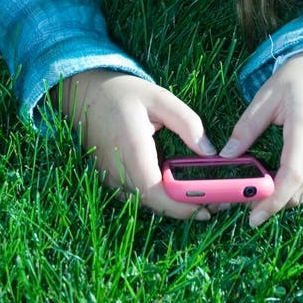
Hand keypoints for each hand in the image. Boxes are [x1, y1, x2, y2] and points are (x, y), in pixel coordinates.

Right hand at [60, 69, 216, 219]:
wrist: (86, 94)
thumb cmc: (123, 93)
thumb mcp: (160, 98)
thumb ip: (187, 123)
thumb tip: (210, 152)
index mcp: (131, 149)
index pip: (155, 192)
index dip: (180, 207)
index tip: (207, 209)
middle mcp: (117, 170)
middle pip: (154, 203)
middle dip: (185, 208)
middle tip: (216, 202)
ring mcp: (110, 178)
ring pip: (145, 203)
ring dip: (173, 205)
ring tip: (203, 195)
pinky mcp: (109, 179)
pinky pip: (136, 195)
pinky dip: (158, 197)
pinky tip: (177, 187)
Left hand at [220, 45, 302, 226]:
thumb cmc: (299, 77)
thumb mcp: (267, 95)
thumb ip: (246, 127)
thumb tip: (225, 156)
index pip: (290, 177)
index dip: (271, 201)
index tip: (252, 217)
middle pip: (300, 191)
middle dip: (274, 200)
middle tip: (252, 197)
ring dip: (290, 194)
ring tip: (270, 181)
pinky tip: (292, 170)